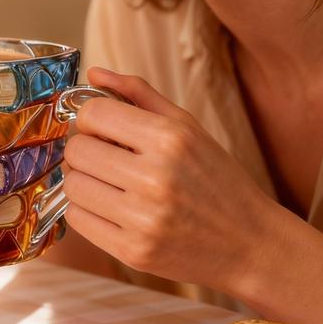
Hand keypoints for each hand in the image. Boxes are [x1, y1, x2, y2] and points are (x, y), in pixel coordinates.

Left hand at [62, 67, 278, 291]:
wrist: (249, 244)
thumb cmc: (216, 180)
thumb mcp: (187, 128)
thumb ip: (138, 94)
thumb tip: (93, 72)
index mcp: (170, 139)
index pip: (93, 114)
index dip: (89, 119)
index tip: (102, 128)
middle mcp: (155, 178)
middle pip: (76, 150)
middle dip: (85, 150)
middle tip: (106, 158)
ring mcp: (143, 218)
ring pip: (72, 185)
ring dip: (84, 181)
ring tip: (111, 184)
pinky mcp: (133, 251)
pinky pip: (77, 219)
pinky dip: (87, 210)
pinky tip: (113, 208)